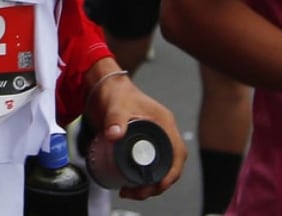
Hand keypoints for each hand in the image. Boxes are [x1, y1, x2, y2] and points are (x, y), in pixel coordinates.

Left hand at [83, 66, 185, 199]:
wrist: (104, 88)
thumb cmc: (116, 92)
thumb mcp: (117, 106)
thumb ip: (115, 119)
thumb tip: (114, 135)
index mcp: (164, 124)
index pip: (177, 153)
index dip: (171, 173)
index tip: (159, 185)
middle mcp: (161, 133)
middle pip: (170, 165)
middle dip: (158, 184)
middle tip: (138, 193)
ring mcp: (152, 139)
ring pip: (159, 168)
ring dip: (149, 184)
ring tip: (130, 192)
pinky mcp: (140, 144)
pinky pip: (148, 166)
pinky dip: (141, 178)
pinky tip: (128, 184)